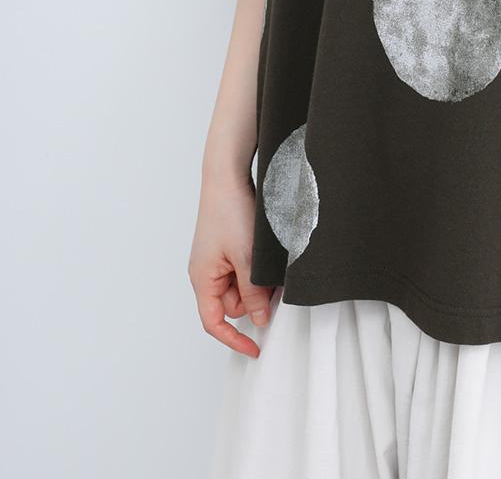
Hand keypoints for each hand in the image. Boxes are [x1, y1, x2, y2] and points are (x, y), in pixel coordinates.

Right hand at [189, 170, 276, 357]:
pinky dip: (257, 268)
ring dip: (258, 281)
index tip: (255, 348)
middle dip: (255, 299)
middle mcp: (206, 272)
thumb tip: (259, 320)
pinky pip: (244, 269)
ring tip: (269, 260)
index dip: (234, 339)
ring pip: (242, 286)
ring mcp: (217, 259)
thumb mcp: (246, 258)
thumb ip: (253, 292)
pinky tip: (267, 254)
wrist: (227, 176)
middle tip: (274, 282)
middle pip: (233, 304)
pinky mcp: (228, 247)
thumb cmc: (230, 212)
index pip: (214, 322)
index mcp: (202, 279)